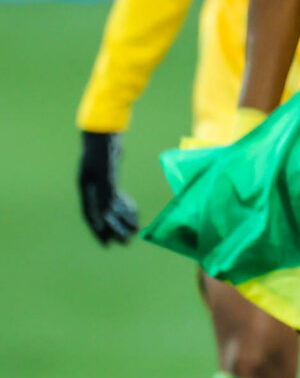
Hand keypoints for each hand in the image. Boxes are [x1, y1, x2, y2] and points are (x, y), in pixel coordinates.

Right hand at [77, 131, 139, 245]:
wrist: (104, 132)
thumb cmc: (102, 150)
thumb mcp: (105, 172)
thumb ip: (106, 191)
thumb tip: (106, 214)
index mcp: (86, 188)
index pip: (91, 215)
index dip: (99, 231)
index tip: (106, 245)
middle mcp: (92, 188)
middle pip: (103, 214)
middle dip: (114, 229)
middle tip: (126, 243)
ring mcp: (101, 183)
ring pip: (112, 206)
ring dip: (122, 219)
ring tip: (134, 232)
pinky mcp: (111, 178)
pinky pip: (118, 197)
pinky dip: (126, 206)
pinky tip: (135, 214)